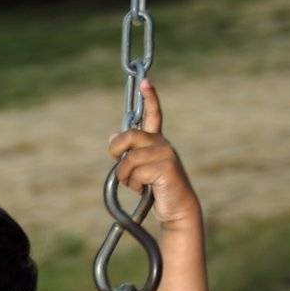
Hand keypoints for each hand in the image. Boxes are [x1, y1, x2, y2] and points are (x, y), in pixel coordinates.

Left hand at [107, 79, 199, 228]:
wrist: (176, 208)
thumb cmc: (156, 189)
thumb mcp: (139, 168)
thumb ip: (128, 152)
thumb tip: (112, 136)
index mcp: (156, 141)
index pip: (153, 115)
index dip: (150, 98)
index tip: (145, 82)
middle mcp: (162, 143)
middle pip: (130, 135)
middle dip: (116, 149)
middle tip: (116, 160)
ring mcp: (165, 154)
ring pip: (129, 159)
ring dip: (125, 176)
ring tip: (136, 185)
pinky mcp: (166, 168)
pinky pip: (136, 173)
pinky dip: (134, 185)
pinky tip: (145, 190)